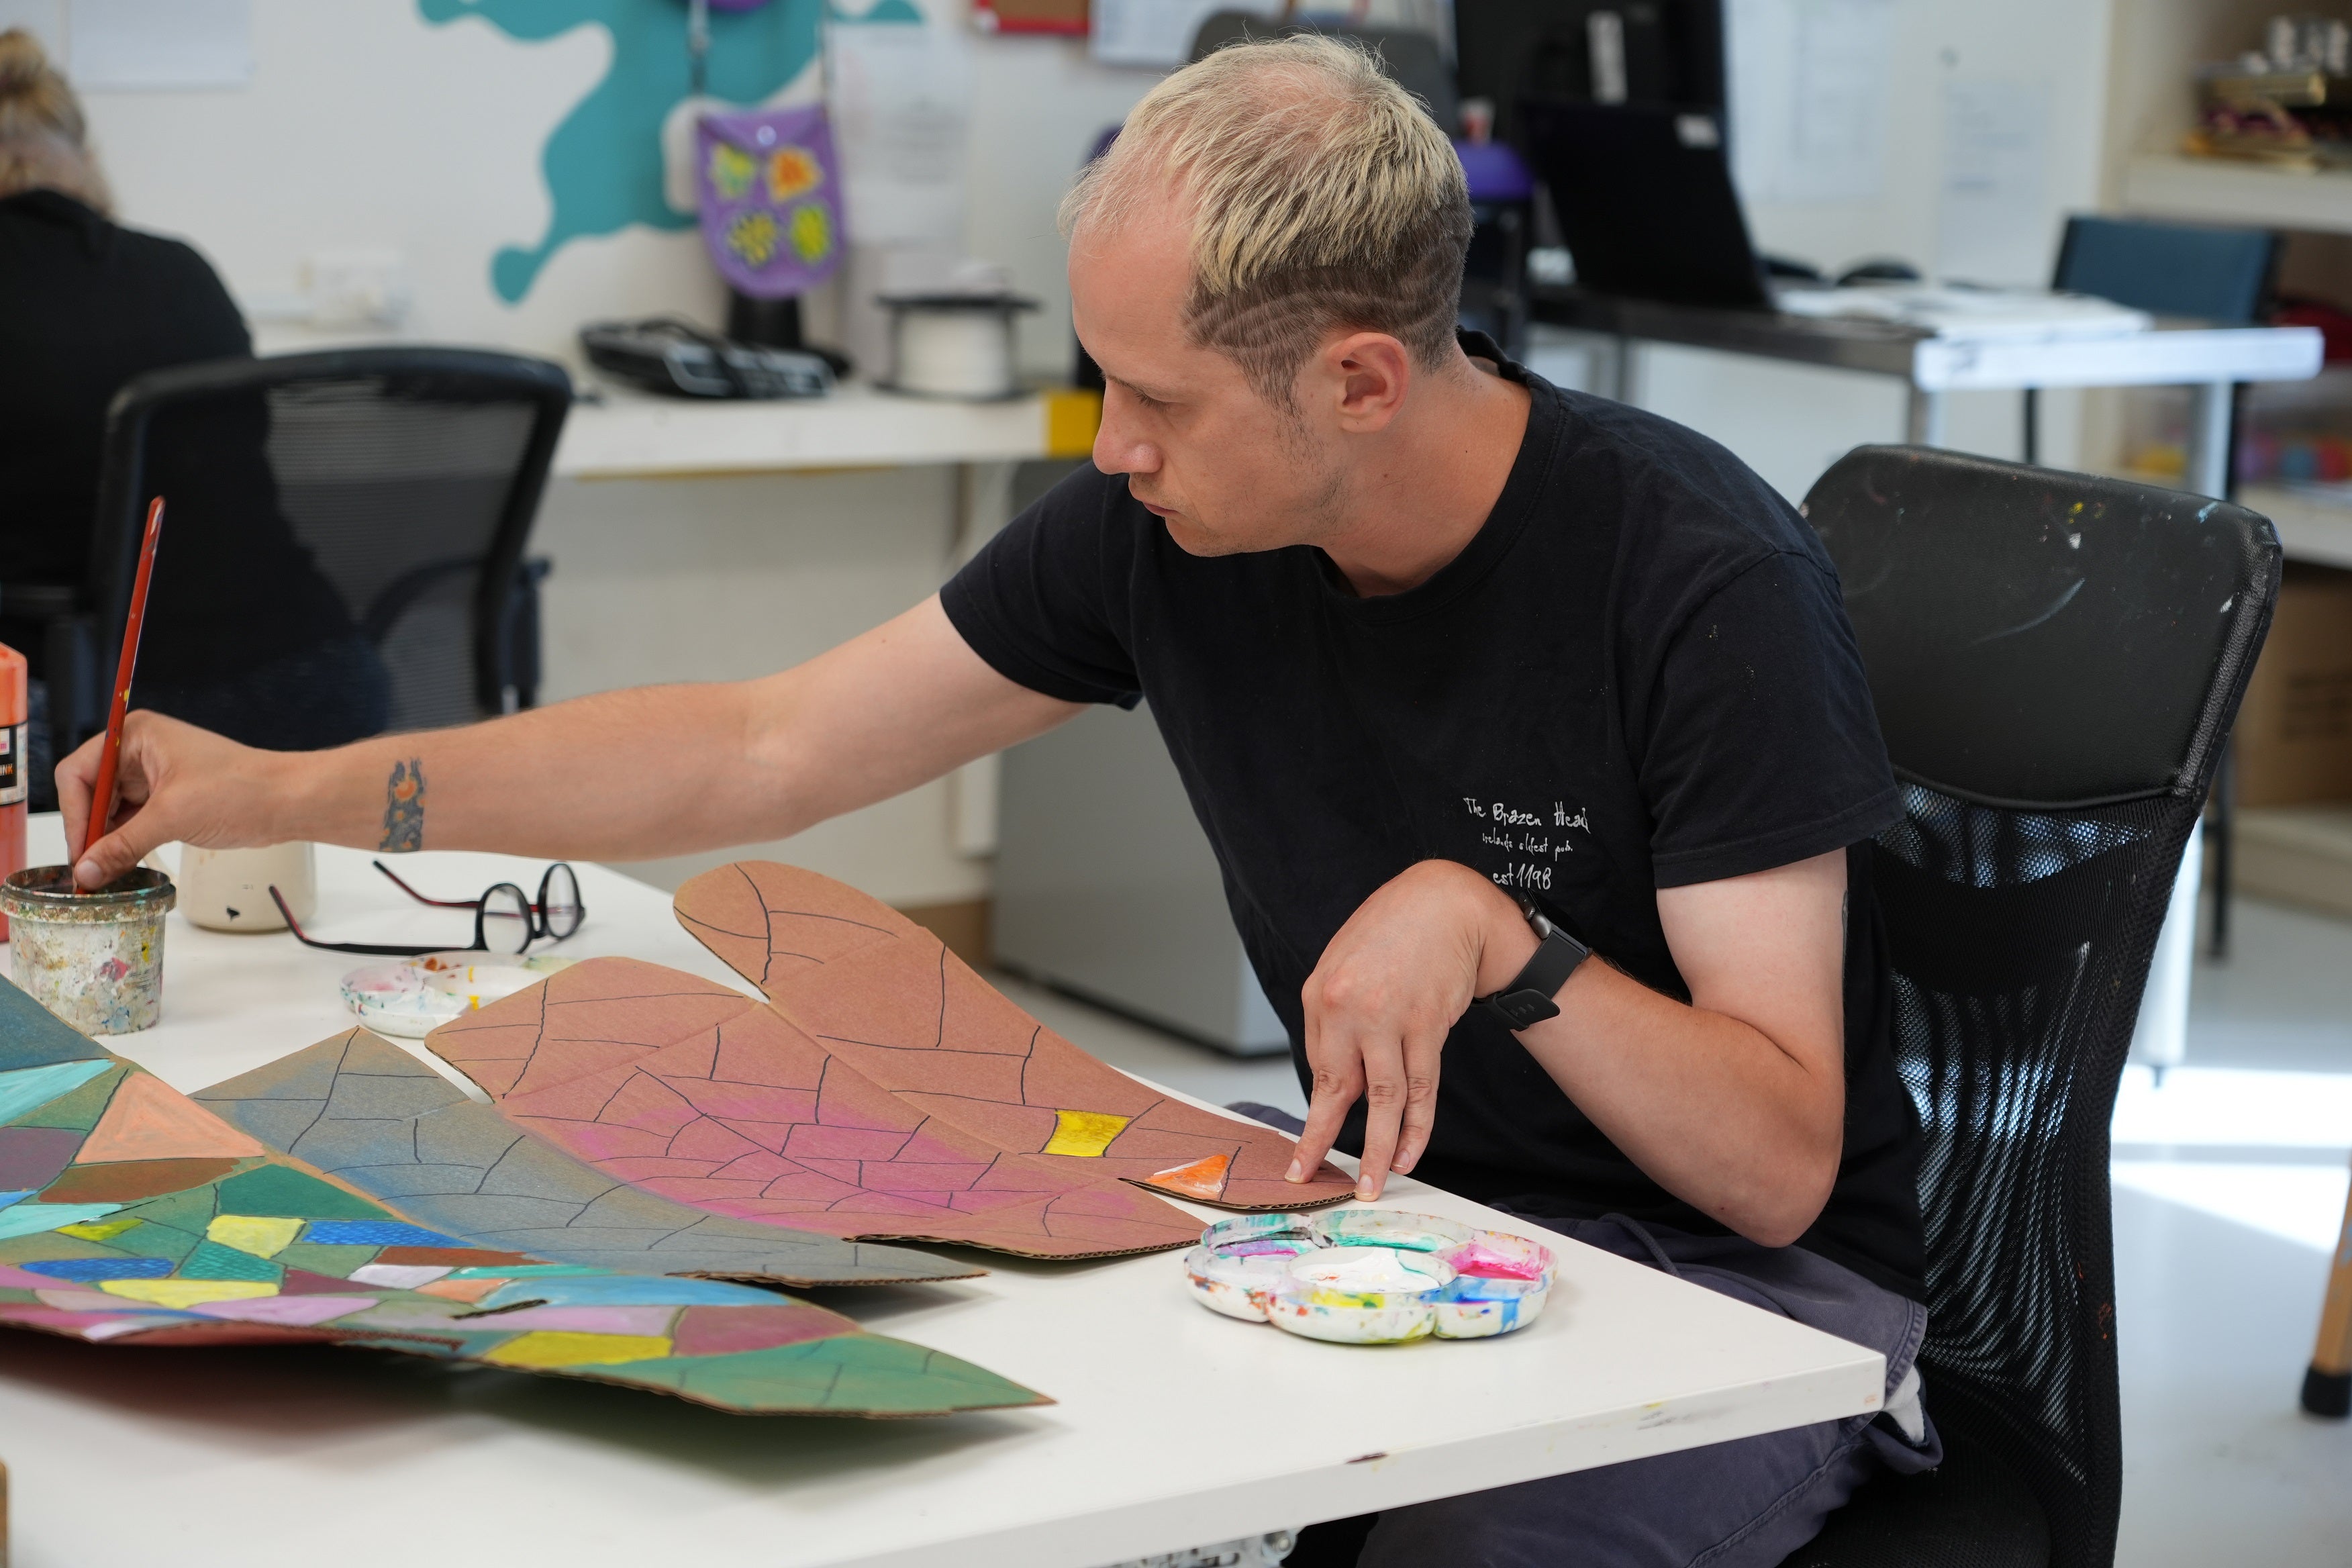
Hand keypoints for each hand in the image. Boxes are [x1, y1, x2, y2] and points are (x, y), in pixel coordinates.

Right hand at [57, 712, 293, 887]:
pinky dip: (127, 841)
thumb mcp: (171, 818)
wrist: (289, 801)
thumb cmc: (240, 791)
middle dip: (90, 830)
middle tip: (88, 870)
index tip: (79, 852)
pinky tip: (123, 864)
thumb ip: (122, 845)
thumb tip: (86, 871)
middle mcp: (140, 750)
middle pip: (91, 792)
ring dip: (108, 839)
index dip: (74, 814)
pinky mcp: (171, 797)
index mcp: (135, 735)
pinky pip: (134, 820)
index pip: (79, 772)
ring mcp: (156, 774)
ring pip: (112, 810)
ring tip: (105, 872)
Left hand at [1288, 860, 1536, 1200]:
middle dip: (1323, 1141)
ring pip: (1385, 1100)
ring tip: (1374, 1182)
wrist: (1444, 902)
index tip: (1306, 1145)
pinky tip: (1410, 1152)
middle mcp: (1349, 1009)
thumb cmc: (1391, 932)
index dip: (1320, 1110)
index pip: (1318, 1068)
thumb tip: (1336, 1078)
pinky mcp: (1428, 1026)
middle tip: (1310, 1176)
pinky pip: (1421, 1088)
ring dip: (1381, 1149)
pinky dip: (1418, 1126)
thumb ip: (1334, 1019)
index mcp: (1319, 995)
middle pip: (1338, 1091)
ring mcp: (1390, 1019)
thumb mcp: (1342, 964)